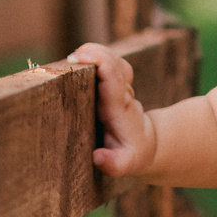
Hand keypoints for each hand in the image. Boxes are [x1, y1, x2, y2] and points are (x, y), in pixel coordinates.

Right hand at [69, 42, 158, 176]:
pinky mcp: (118, 82)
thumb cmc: (131, 154)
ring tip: (73, 59)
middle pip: (112, 60)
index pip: (112, 75)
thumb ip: (113, 164)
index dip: (97, 60)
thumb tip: (97, 157)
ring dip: (93, 52)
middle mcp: (121, 91)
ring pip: (112, 57)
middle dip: (91, 52)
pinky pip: (110, 61)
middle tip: (69, 60)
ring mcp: (122, 85)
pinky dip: (96, 56)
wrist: (147, 144)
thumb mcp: (126, 164)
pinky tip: (83, 61)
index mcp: (118, 107)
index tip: (76, 59)